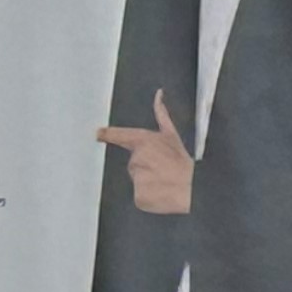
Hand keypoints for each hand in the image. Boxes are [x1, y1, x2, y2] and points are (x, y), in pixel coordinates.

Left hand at [95, 90, 194, 215]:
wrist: (193, 188)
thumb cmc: (183, 163)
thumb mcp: (172, 136)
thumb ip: (161, 115)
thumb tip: (158, 94)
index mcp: (143, 142)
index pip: (119, 136)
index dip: (107, 134)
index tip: (98, 133)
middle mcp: (137, 159)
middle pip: (133, 164)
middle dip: (145, 168)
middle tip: (163, 170)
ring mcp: (137, 178)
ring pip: (137, 180)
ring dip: (148, 182)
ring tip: (164, 182)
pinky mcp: (138, 195)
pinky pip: (139, 196)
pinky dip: (148, 197)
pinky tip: (161, 193)